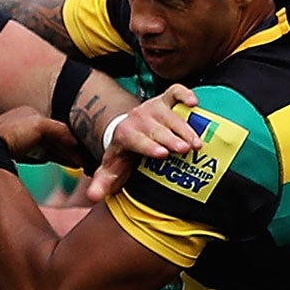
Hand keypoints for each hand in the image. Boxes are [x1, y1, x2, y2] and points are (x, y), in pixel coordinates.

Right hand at [0, 105, 81, 165]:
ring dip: (74, 150)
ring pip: (61, 134)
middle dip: (71, 150)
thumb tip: (53, 163)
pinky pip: (60, 134)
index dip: (62, 149)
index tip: (74, 161)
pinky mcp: (38, 122)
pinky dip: (70, 147)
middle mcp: (30, 114)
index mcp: (24, 120)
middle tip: (85, 162)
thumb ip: (40, 154)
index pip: (49, 135)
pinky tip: (80, 159)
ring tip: (86, 164)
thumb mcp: (23, 154)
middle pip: (57, 134)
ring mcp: (34, 116)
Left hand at [85, 85, 201, 201]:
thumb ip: (103, 183)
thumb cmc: (124, 154)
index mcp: (124, 135)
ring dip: (184, 128)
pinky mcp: (164, 99)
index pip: (136, 140)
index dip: (149, 146)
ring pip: (170, 114)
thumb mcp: (112, 169)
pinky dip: (184, 94)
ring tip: (197, 142)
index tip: (163, 154)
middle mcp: (138, 118)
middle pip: (157, 129)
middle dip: (172, 138)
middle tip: (186, 149)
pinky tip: (194, 103)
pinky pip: (174, 92)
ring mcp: (152, 107)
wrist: (127, 130)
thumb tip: (92, 197)